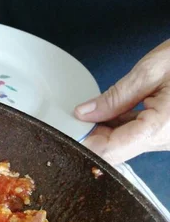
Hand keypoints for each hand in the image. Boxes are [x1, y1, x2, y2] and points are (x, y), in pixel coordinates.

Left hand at [74, 40, 169, 164]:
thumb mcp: (154, 69)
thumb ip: (116, 95)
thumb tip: (84, 113)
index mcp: (160, 128)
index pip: (106, 151)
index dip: (80, 143)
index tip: (62, 130)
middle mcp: (164, 141)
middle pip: (113, 152)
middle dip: (89, 137)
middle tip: (73, 117)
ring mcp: (167, 141)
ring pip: (124, 146)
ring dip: (104, 131)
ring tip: (92, 111)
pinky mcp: (168, 135)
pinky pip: (137, 137)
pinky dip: (120, 126)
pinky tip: (111, 111)